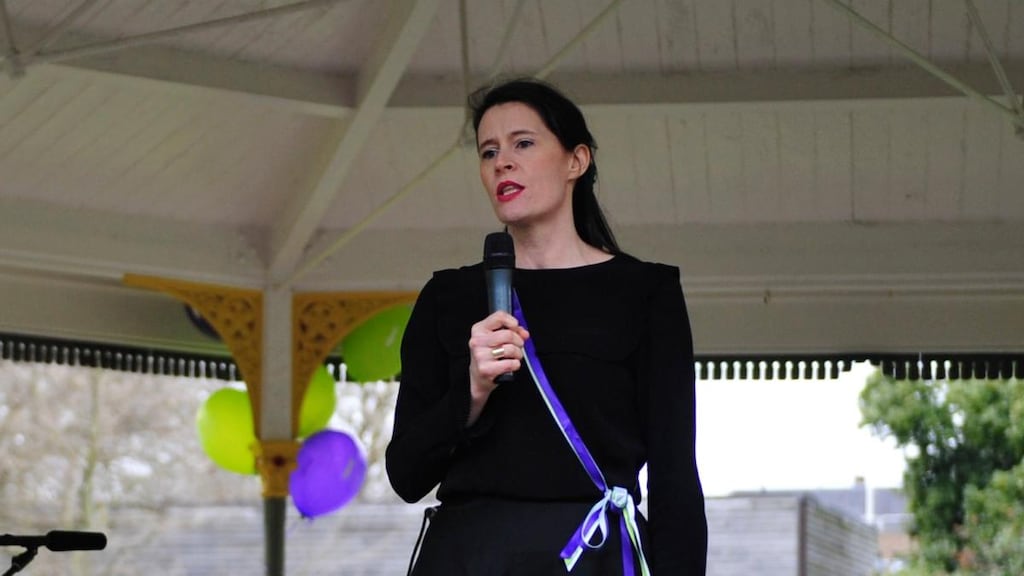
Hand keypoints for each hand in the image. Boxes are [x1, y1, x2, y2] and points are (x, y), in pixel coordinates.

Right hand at [465, 311, 528, 425]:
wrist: (478, 377)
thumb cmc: (488, 355)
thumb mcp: (495, 338)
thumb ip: (512, 331)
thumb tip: (524, 333)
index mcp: (478, 329)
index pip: (499, 317)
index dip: (512, 321)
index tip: (516, 327)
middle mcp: (477, 341)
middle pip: (508, 334)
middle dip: (518, 341)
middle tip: (518, 346)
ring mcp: (480, 355)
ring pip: (510, 349)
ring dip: (518, 354)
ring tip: (514, 356)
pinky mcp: (486, 369)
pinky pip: (511, 363)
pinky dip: (515, 364)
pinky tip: (510, 365)